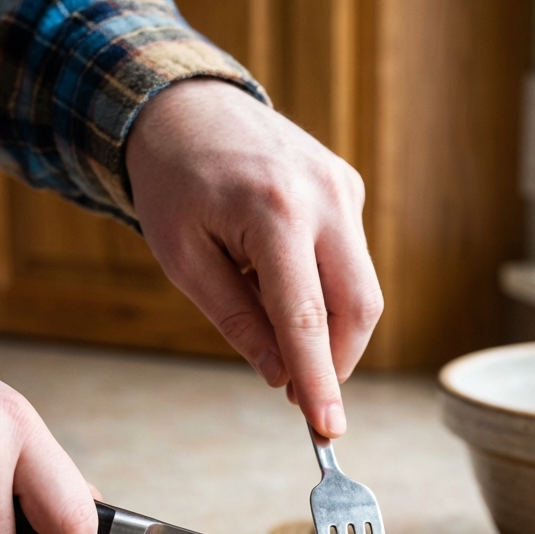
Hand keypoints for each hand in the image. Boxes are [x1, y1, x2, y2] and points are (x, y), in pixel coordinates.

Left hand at [125, 79, 382, 437]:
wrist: (186, 105)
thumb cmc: (173, 184)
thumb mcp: (184, 260)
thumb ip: (236, 319)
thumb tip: (279, 376)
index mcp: (273, 212)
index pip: (306, 317)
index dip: (319, 380)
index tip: (328, 428)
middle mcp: (323, 197)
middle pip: (358, 307)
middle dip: (334, 360)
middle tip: (298, 392)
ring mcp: (343, 188)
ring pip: (361, 288)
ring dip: (325, 325)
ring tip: (265, 310)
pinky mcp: (349, 188)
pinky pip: (349, 259)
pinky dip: (321, 288)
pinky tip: (275, 271)